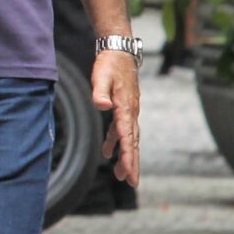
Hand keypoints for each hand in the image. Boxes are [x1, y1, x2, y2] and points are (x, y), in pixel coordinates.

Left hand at [94, 46, 141, 185]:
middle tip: (132, 182)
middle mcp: (130, 112)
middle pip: (133, 142)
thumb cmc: (109, 64)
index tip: (129, 172)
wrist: (119, 52)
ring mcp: (128, 111)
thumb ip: (100, 92)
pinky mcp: (123, 108)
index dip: (128, 155)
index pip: (127, 137)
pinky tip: (107, 152)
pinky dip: (116, 142)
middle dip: (132, 162)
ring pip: (129, 139)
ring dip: (126, 156)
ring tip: (121, 175)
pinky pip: (121, 130)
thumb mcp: (102, 76)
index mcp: (125, 108)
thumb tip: (102, 106)